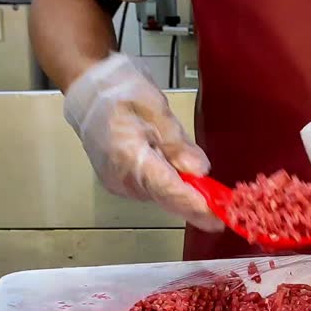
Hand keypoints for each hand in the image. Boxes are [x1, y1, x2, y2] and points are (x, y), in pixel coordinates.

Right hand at [64, 53, 223, 231]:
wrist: (89, 91)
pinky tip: (173, 165)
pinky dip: (168, 183)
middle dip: (195, 198)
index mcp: (130, 157)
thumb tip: (199, 171)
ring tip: (190, 167)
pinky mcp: (119, 183)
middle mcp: (122, 179)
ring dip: (182, 188)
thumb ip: (178, 144)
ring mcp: (118, 184)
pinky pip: (151, 189)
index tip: (218, 220)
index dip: (196, 207)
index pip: (169, 191)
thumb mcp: (157, 109)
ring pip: (161, 194)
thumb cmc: (122, 92)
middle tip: (221, 199)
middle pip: (167, 197)